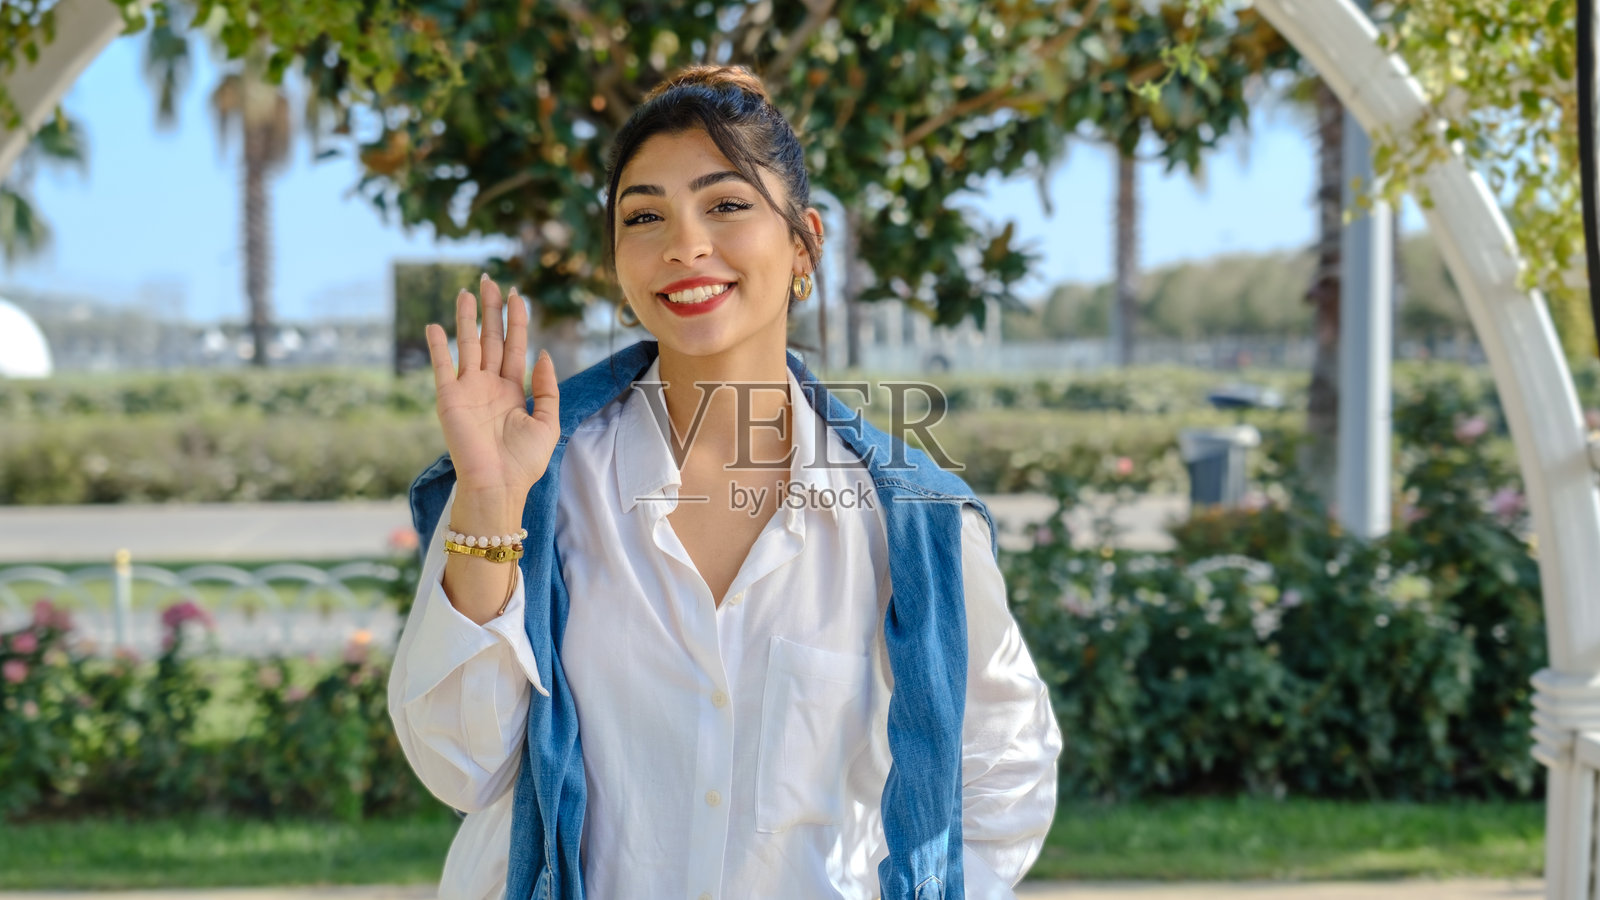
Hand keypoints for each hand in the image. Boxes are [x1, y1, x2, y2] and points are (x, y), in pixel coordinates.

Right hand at [425, 274, 559, 502]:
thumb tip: (543, 354)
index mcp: (513, 390)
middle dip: (492, 310)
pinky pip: (442, 367)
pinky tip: (435, 325)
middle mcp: (489, 385)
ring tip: (468, 291)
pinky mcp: (449, 399)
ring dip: (467, 318)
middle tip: (491, 280)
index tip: (518, 295)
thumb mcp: (547, 422)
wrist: (498, 485)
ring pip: (468, 345)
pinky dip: (438, 347)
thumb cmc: (523, 462)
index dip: (517, 320)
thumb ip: (547, 388)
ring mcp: (468, 390)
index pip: (515, 346)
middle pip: (491, 338)